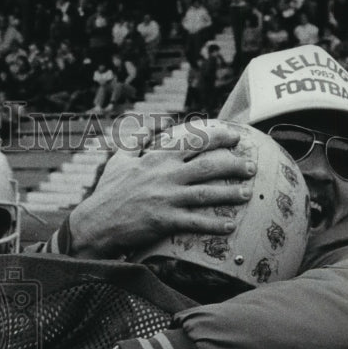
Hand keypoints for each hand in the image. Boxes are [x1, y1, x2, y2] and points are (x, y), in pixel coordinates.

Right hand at [68, 122, 255, 258]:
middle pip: (209, 166)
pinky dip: (214, 224)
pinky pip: (196, 222)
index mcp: (157, 158)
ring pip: (207, 193)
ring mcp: (166, 199)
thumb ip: (136, 140)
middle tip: (251, 166)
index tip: (236, 136)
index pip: (194, 141)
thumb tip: (150, 123)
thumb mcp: (119, 160)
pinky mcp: (164, 221)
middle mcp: (165, 176)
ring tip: (247, 193)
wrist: (96, 222)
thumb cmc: (107, 192)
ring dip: (231, 193)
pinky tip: (230, 225)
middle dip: (234, 165)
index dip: (219, 136)